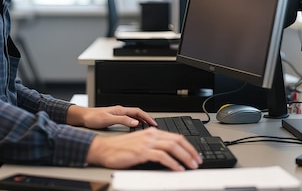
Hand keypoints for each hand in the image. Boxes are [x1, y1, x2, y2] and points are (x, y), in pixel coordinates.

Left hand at [67, 104, 157, 128]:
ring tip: (147, 127)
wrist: (82, 117)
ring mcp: (117, 114)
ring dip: (141, 121)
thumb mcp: (108, 119)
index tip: (153, 123)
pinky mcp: (114, 118)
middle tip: (153, 126)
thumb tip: (135, 122)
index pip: (138, 112)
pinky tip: (135, 127)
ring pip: (133, 116)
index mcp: (120, 110)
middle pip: (137, 113)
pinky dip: (135, 123)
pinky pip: (128, 119)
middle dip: (146, 119)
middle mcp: (120, 111)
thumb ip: (122, 120)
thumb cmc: (92, 117)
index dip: (147, 117)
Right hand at [86, 127, 202, 170]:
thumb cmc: (120, 149)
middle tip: (197, 161)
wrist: (104, 149)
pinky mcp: (141, 152)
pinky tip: (177, 169)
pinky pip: (162, 156)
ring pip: (172, 147)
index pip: (176, 137)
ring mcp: (146, 143)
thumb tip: (168, 154)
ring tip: (191, 166)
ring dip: (185, 157)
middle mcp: (151, 135)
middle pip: (177, 140)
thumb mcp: (140, 144)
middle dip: (190, 151)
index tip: (194, 154)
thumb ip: (154, 146)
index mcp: (152, 132)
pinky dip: (173, 163)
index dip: (188, 146)